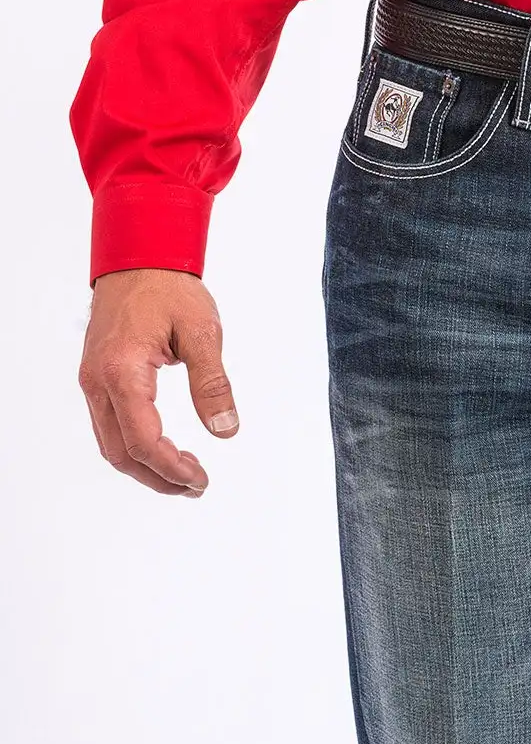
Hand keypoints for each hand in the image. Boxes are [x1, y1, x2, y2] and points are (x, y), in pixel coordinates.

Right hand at [78, 269, 238, 496]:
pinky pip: (109, 425)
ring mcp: (93, 380)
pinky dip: (133, 445)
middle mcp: (99, 382)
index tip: (200, 480)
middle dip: (157, 477)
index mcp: (123, 371)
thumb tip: (225, 430)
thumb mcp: (202, 332)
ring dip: (144, 465)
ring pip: (110, 443)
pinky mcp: (96, 377)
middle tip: (195, 485)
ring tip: (183, 473)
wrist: (138, 258)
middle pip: (120, 452)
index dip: (171, 469)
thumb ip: (212, 384)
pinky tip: (162, 447)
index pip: (142, 441)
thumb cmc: (169, 288)